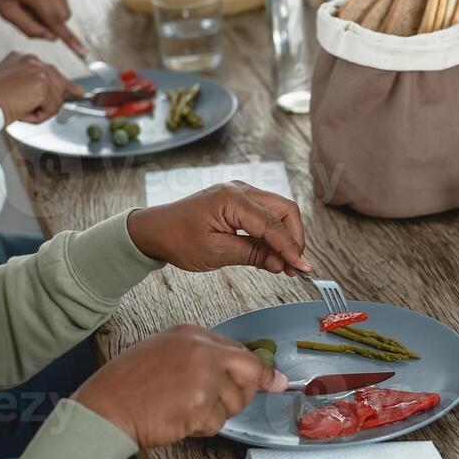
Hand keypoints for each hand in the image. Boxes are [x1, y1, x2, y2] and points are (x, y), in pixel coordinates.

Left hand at [0, 0, 86, 55]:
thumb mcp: (5, 11)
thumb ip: (29, 28)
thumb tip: (52, 38)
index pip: (55, 20)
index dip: (69, 38)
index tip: (83, 52)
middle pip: (63, 14)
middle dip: (52, 21)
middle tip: (29, 13)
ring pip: (63, 4)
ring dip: (50, 8)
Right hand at [0, 52, 83, 123]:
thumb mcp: (13, 89)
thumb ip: (32, 87)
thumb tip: (57, 97)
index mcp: (22, 59)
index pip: (51, 72)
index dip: (64, 86)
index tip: (76, 92)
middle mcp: (32, 60)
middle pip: (59, 84)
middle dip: (55, 101)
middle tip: (39, 108)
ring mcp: (38, 69)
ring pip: (56, 99)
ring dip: (40, 111)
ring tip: (19, 109)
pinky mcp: (41, 83)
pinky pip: (52, 108)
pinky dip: (39, 116)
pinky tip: (22, 111)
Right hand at [73, 324, 286, 446]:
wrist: (105, 406)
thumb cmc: (127, 384)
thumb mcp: (163, 352)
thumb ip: (200, 357)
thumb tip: (238, 371)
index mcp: (192, 333)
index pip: (239, 350)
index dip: (257, 370)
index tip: (273, 380)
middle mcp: (202, 350)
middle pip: (249, 371)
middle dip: (247, 391)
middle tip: (226, 402)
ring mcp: (204, 377)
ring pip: (234, 402)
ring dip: (215, 413)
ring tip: (183, 409)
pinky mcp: (201, 406)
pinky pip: (217, 423)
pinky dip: (201, 428)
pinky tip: (178, 420)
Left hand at [126, 181, 313, 274]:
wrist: (155, 229)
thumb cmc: (177, 239)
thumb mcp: (215, 253)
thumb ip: (252, 255)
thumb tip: (282, 263)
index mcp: (232, 200)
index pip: (272, 225)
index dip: (291, 248)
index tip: (303, 269)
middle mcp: (240, 189)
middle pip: (285, 210)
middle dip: (295, 238)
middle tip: (296, 267)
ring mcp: (241, 192)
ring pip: (279, 210)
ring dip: (287, 236)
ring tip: (286, 263)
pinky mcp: (239, 200)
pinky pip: (267, 212)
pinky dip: (275, 232)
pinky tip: (274, 252)